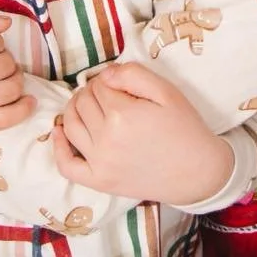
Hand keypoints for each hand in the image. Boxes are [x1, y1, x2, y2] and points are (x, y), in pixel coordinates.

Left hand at [53, 63, 232, 205]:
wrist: (197, 172)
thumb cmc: (185, 128)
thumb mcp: (166, 91)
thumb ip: (132, 74)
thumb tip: (103, 75)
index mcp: (122, 114)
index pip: (98, 86)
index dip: (106, 80)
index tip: (118, 84)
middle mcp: (106, 139)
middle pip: (82, 103)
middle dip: (91, 92)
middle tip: (106, 93)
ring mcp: (100, 164)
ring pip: (70, 126)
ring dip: (73, 110)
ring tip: (86, 105)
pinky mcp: (99, 182)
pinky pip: (67, 166)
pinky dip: (58, 148)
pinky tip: (59, 133)